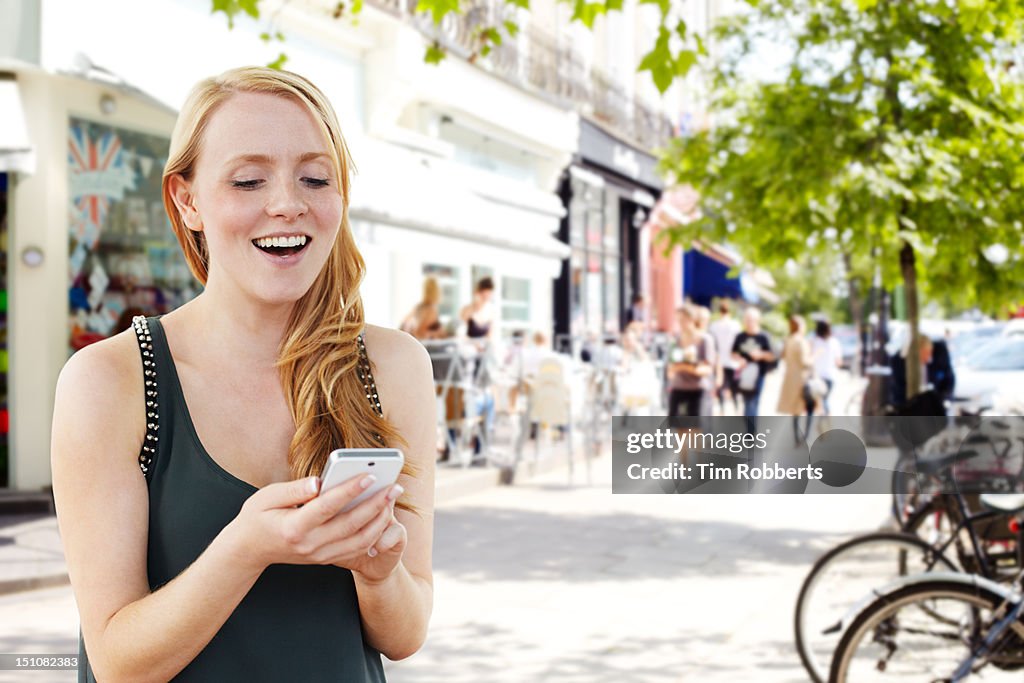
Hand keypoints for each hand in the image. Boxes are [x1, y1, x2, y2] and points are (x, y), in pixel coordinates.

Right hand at [225, 474, 403, 575]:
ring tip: (392, 498)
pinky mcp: (326, 558)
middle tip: (395, 486)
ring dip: (380, 520)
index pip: (327, 507)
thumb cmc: (257, 517)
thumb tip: (319, 481)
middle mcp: (310, 545)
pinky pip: (356, 549)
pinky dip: (374, 534)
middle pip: (351, 525)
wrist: (249, 551)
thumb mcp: (266, 497)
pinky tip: (383, 516)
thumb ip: (294, 489)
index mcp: (294, 528)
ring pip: (359, 541)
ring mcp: (319, 555)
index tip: (369, 475)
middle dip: (377, 504)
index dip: (349, 490)